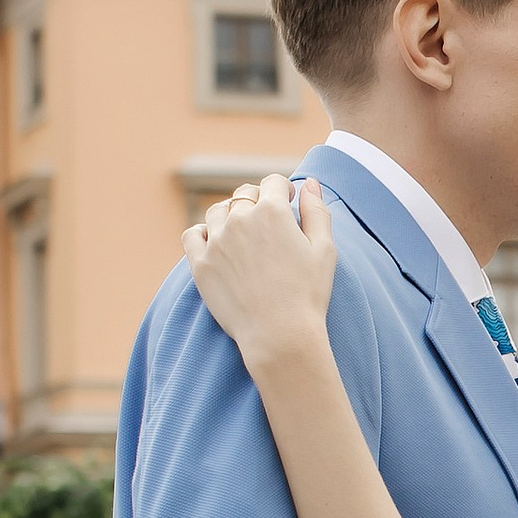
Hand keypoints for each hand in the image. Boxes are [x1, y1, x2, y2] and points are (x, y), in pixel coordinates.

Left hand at [185, 173, 335, 370]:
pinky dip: (202, 232)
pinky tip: (215, 242)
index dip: (283, 190)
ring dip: (230, 215)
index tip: (287, 202)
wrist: (279, 336)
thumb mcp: (324, 250)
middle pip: (244, 194)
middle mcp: (240, 219)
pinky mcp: (200, 264)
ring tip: (241, 234)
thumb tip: (309, 182)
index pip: (273, 182)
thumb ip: (316, 211)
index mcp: (272, 211)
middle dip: (258, 202)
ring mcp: (216, 240)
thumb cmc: (307, 295)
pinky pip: (193, 234)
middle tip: (267, 224)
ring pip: (218, 211)